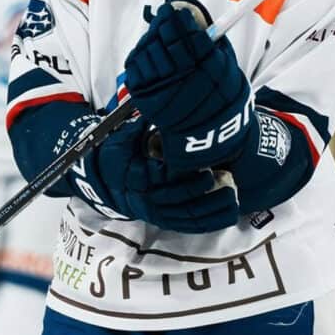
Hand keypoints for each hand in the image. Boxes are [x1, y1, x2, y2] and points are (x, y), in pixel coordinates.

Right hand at [65, 115, 240, 232]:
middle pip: (176, 199)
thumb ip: (144, 126)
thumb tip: (162, 107)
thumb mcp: (125, 137)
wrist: (103, 180)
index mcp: (136, 176)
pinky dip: (208, 223)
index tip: (204, 164)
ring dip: (210, 209)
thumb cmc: (118, 154)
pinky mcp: (163, 221)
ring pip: (186, 217)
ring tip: (231, 197)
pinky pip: (188, 226)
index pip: (163, 176)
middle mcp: (145, 199)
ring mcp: (155, 213)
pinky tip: (227, 214)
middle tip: (221, 177)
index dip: (184, 172)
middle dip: (200, 190)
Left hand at [124, 3, 255, 171]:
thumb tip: (193, 16)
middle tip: (165, 16)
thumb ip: (213, 43)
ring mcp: (165, 92)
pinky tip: (149, 54)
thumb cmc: (220, 96)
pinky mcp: (147, 101)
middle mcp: (188, 82)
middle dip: (165, 26)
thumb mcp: (227, 68)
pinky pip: (136, 69)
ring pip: (150, 53)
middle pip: (169, 44)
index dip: (181, 21)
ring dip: (152, 40)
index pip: (192, 39)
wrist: (209, 135)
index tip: (176, 11)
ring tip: (158, 37)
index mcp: (212, 72)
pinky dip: (140, 57)